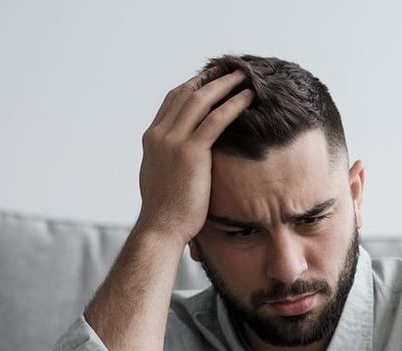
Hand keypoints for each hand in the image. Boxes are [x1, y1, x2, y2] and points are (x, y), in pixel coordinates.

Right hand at [136, 67, 253, 242]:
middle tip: (232, 70)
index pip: (173, 100)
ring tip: (245, 77)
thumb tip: (181, 156)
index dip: (194, 85)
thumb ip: (169, 159)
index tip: (213, 79)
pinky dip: (233, 105)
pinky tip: (248, 98)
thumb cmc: (166, 212)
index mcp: (152, 138)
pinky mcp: (190, 152)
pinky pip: (216, 119)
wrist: (161, 228)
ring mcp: (173, 141)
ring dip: (225, 85)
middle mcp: (160, 134)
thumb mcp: (161, 177)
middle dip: (211, 79)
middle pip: (187, 93)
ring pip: (201, 100)